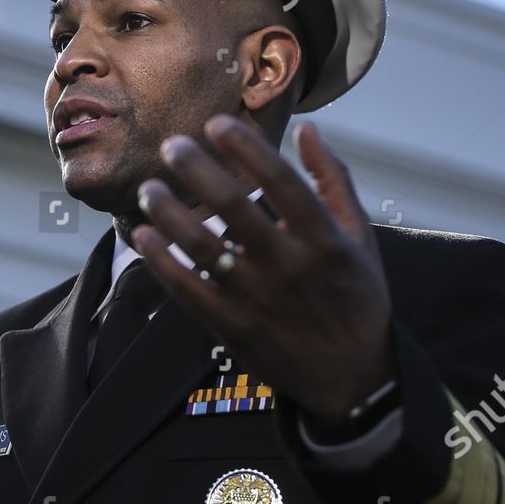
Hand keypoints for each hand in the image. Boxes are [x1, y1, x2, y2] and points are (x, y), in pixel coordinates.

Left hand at [131, 116, 394, 424]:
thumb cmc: (357, 300)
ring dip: (169, 212)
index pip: (280, 181)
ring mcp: (257, 299)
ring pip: (201, 246)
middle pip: (234, 206)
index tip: (216, 124)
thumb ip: (334, 181)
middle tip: (171, 146)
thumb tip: (308, 128)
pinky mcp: (232, 328)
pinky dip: (161, 259)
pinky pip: (187, 288)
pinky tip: (143, 234)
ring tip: (150, 189)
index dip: (245, 148)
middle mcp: (288, 266)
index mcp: (324, 240)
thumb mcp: (361, 238)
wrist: (352, 380)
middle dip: (197, 169)